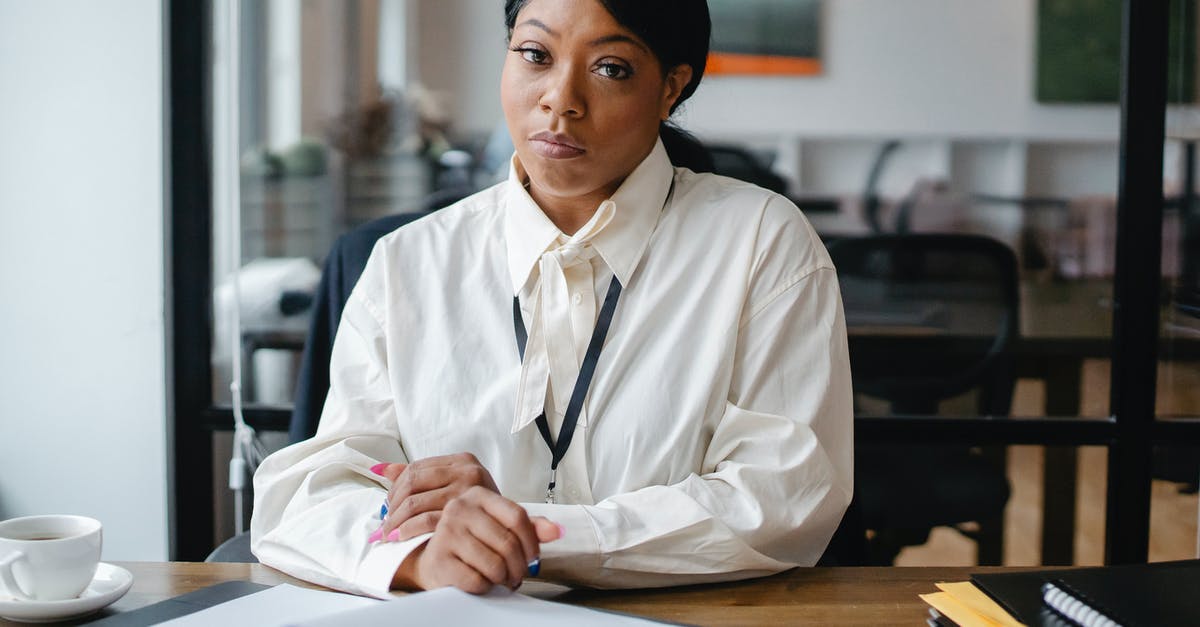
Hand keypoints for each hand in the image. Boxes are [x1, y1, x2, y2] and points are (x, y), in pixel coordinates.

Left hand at [371, 453, 499, 541]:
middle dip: (393, 505)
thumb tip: (381, 469)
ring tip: (388, 533)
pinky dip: (409, 530)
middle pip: (412, 483)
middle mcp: (468, 471)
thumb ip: (420, 477)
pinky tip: (400, 538)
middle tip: (385, 524)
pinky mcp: (467, 516)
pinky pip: (427, 520)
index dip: (396, 487)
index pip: (416, 468)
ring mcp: (468, 492)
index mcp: (463, 461)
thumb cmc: (479, 512)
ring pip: (416, 502)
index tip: (388, 506)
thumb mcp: (453, 487)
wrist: (508, 533)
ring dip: (396, 520)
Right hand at [390, 486, 562, 593]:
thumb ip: (530, 527)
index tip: (533, 556)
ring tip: (500, 578)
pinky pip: (477, 581)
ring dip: (503, 578)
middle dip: (519, 566)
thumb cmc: (471, 542)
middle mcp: (459, 509)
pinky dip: (485, 587)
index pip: (517, 516)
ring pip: (494, 564)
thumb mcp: (499, 527)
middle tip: (517, 574)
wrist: (435, 560)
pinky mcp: (439, 559)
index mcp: (477, 495)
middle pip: (508, 542)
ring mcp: (446, 533)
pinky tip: (481, 582)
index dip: (531, 541)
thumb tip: (557, 530)